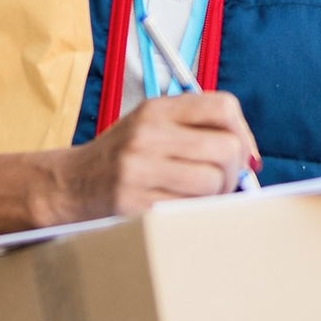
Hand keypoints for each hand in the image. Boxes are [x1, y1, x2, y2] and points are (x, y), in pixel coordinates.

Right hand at [49, 90, 258, 221]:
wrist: (71, 184)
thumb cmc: (122, 157)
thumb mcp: (150, 126)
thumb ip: (194, 130)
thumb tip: (249, 157)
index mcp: (155, 110)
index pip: (223, 107)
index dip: (243, 133)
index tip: (239, 152)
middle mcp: (147, 134)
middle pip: (226, 149)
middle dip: (234, 172)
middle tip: (221, 182)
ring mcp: (138, 169)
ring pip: (213, 182)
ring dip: (215, 196)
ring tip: (196, 196)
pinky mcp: (135, 203)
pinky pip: (190, 210)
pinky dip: (193, 213)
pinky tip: (178, 208)